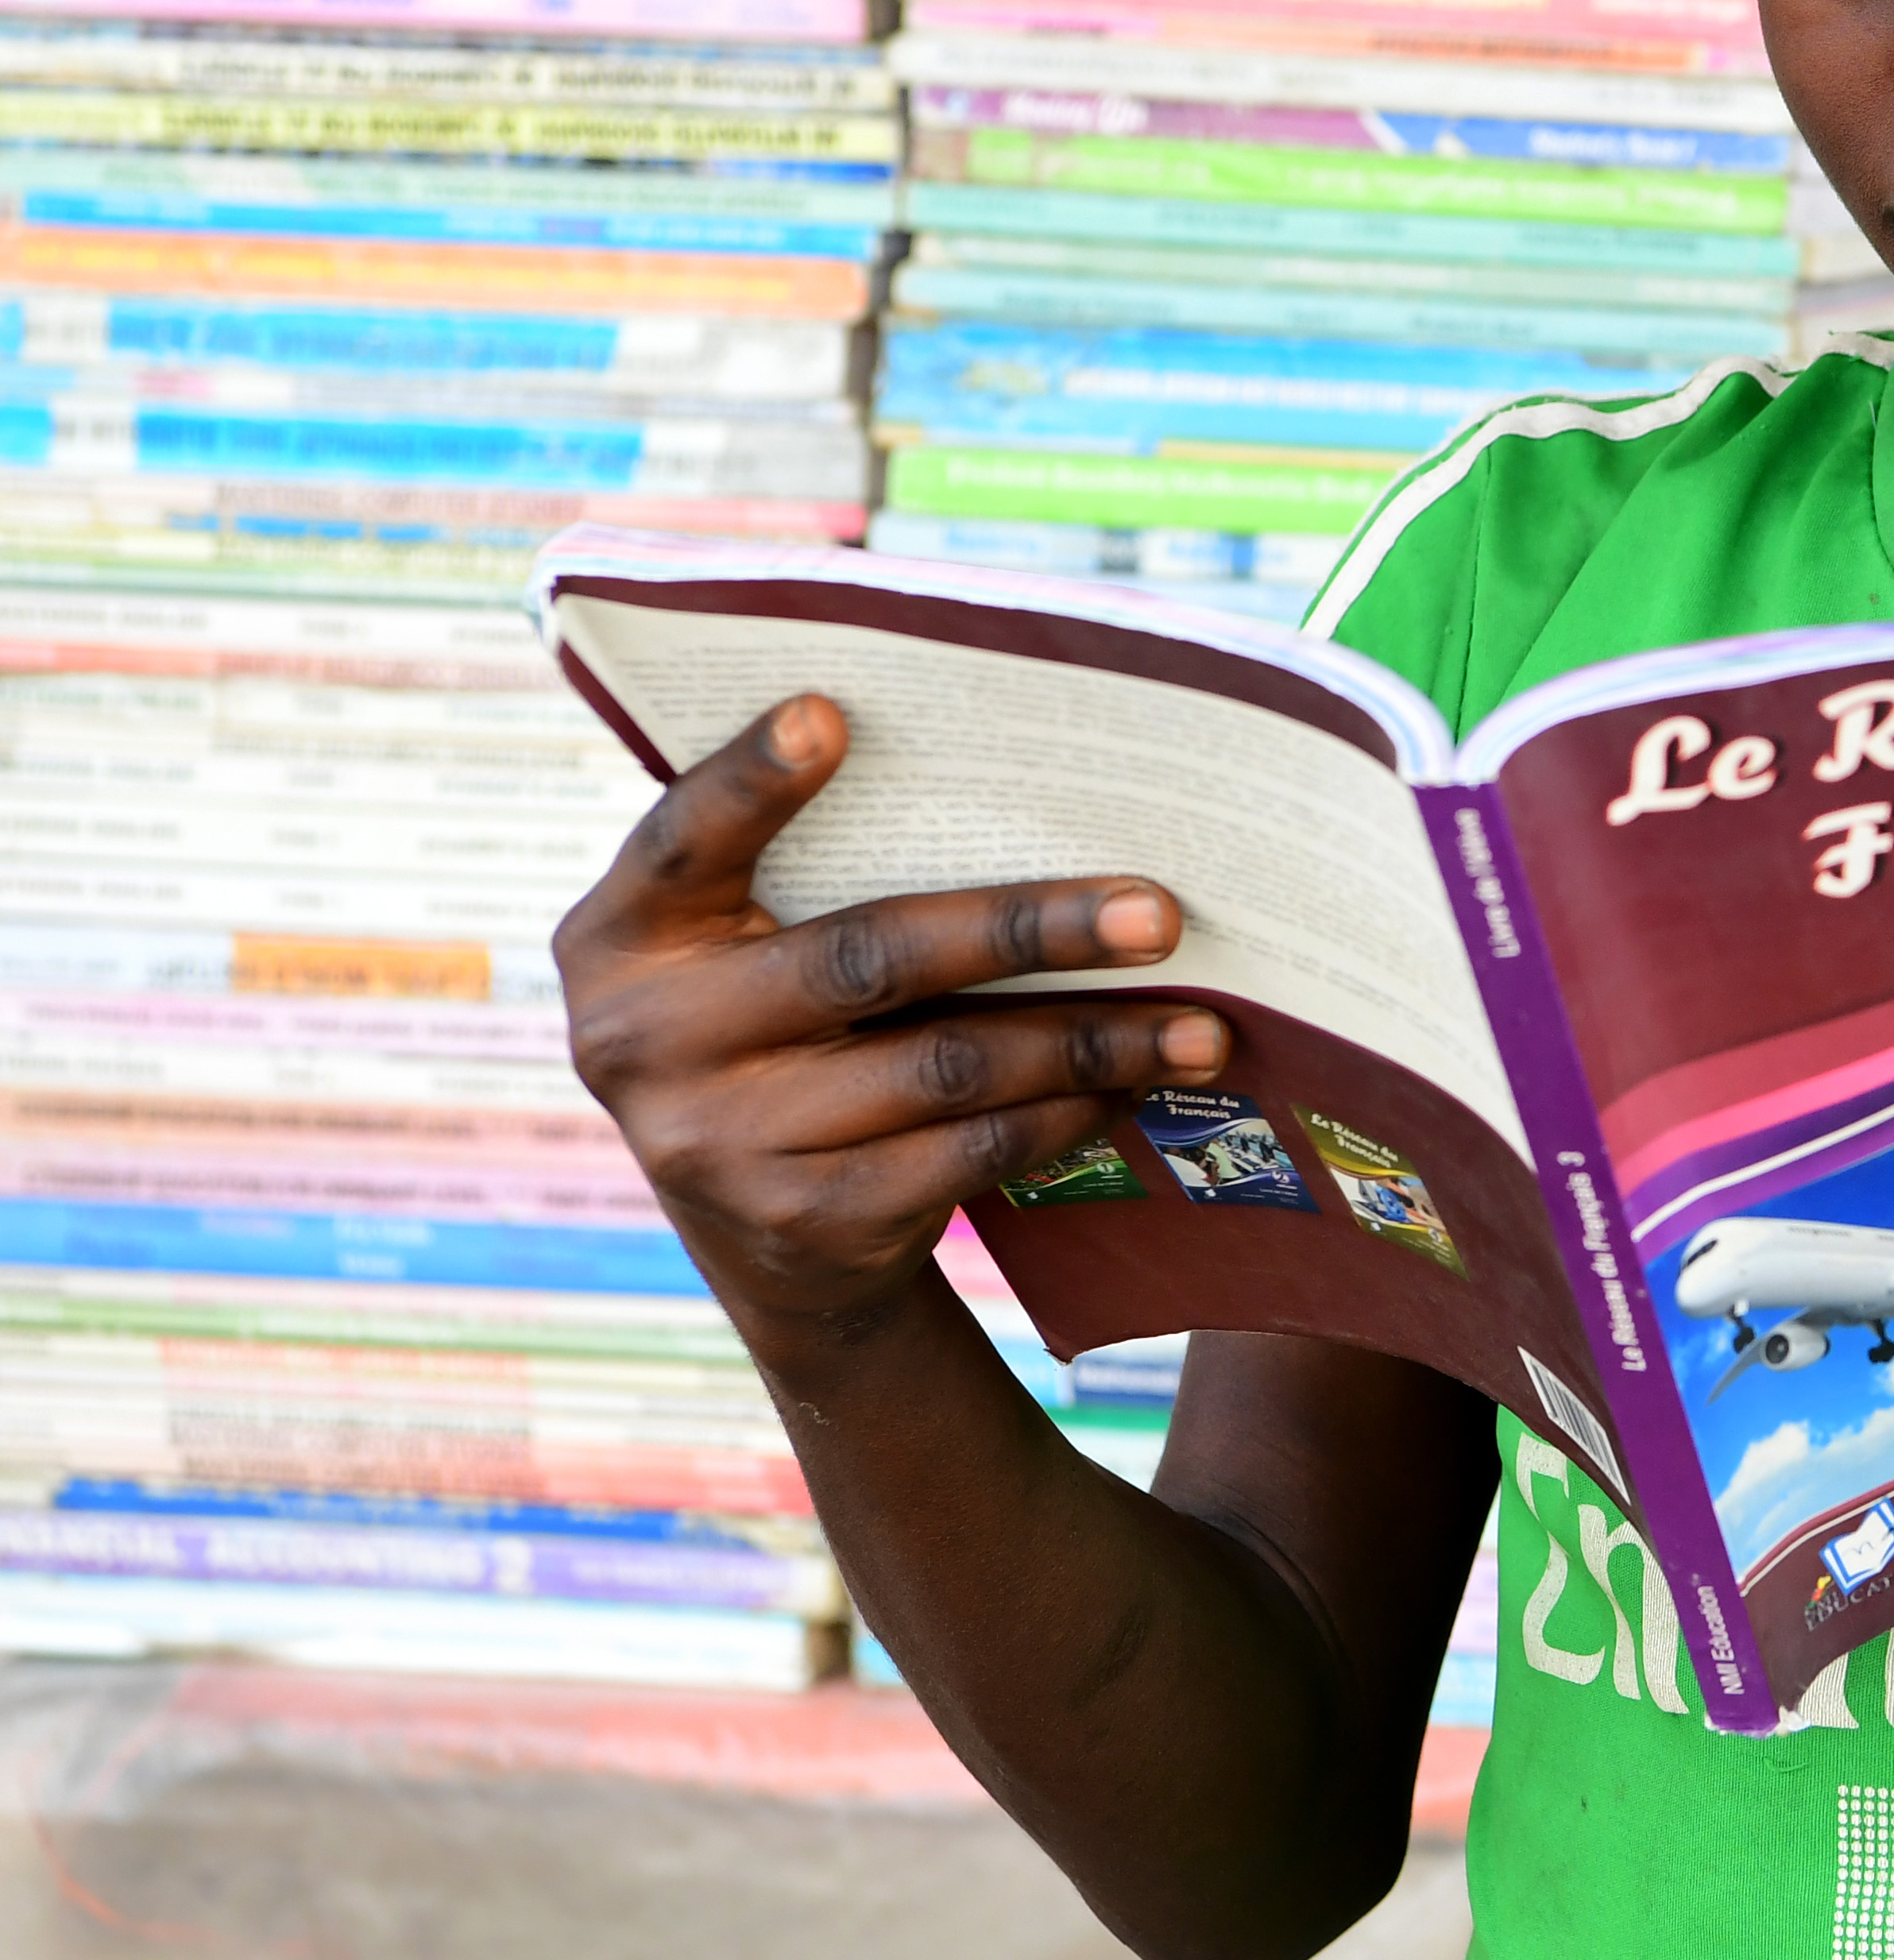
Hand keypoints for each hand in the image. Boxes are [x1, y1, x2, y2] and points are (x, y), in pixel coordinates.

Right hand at [555, 694, 1227, 1332]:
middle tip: (1160, 913)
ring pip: (946, 1067)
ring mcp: (720, 1143)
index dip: (747, 782)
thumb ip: (816, 876)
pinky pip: (966, 1152)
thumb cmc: (790, 1034)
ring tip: (1203, 1026)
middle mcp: (646, 1041)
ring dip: (1092, 1042)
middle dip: (1031, 930)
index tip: (828, 714)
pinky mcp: (803, 1222)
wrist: (766, 1245)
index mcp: (624, 939)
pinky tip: (1132, 1087)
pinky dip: (1063, 1114)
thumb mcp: (752, 955)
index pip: (680, 843)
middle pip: (868, 957)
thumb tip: (1033, 797)